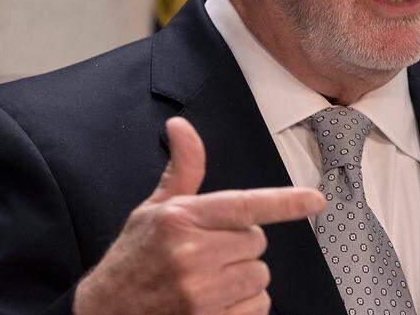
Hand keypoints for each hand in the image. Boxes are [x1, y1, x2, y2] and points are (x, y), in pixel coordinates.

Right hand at [73, 117, 325, 314]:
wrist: (103, 314)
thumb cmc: (134, 257)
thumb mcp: (154, 210)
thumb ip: (183, 170)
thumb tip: (181, 125)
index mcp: (181, 220)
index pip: (244, 206)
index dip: (284, 203)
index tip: (315, 200)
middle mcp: (192, 256)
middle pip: (257, 242)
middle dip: (240, 246)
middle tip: (207, 253)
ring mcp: (200, 295)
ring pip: (260, 277)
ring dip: (243, 277)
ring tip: (207, 280)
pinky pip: (257, 307)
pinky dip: (243, 306)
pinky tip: (212, 302)